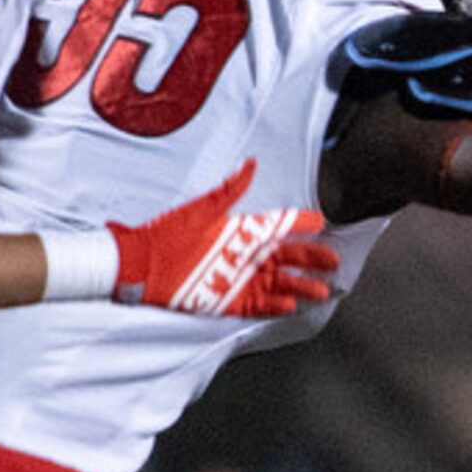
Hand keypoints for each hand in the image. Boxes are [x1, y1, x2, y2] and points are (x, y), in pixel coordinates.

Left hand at [109, 157, 340, 316]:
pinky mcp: (227, 301)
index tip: (320, 221)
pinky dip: (274, 306)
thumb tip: (250, 164)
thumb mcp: (200, 208)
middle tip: (332, 261)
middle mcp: (244, 256)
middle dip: (312, 259)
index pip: (278, 226)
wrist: (138, 264)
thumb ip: (229, 190)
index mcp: (241, 231)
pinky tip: (290, 305)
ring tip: (320, 289)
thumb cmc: (166, 233)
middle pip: (287, 258)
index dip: (300, 223)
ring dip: (301, 287)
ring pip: (279, 284)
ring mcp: (238, 279)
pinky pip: (258, 304)